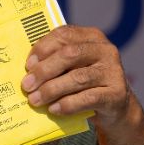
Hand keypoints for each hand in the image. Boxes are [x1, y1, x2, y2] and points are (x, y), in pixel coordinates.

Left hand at [19, 25, 143, 144]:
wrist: (115, 107)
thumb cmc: (86, 84)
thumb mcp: (74, 67)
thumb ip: (56, 62)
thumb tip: (28, 71)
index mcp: (92, 37)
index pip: (64, 35)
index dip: (43, 48)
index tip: (28, 65)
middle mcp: (106, 50)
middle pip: (70, 54)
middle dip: (45, 70)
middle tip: (27, 85)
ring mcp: (114, 72)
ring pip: (78, 78)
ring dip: (52, 89)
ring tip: (35, 100)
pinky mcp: (116, 94)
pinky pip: (88, 98)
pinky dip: (68, 104)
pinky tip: (54, 109)